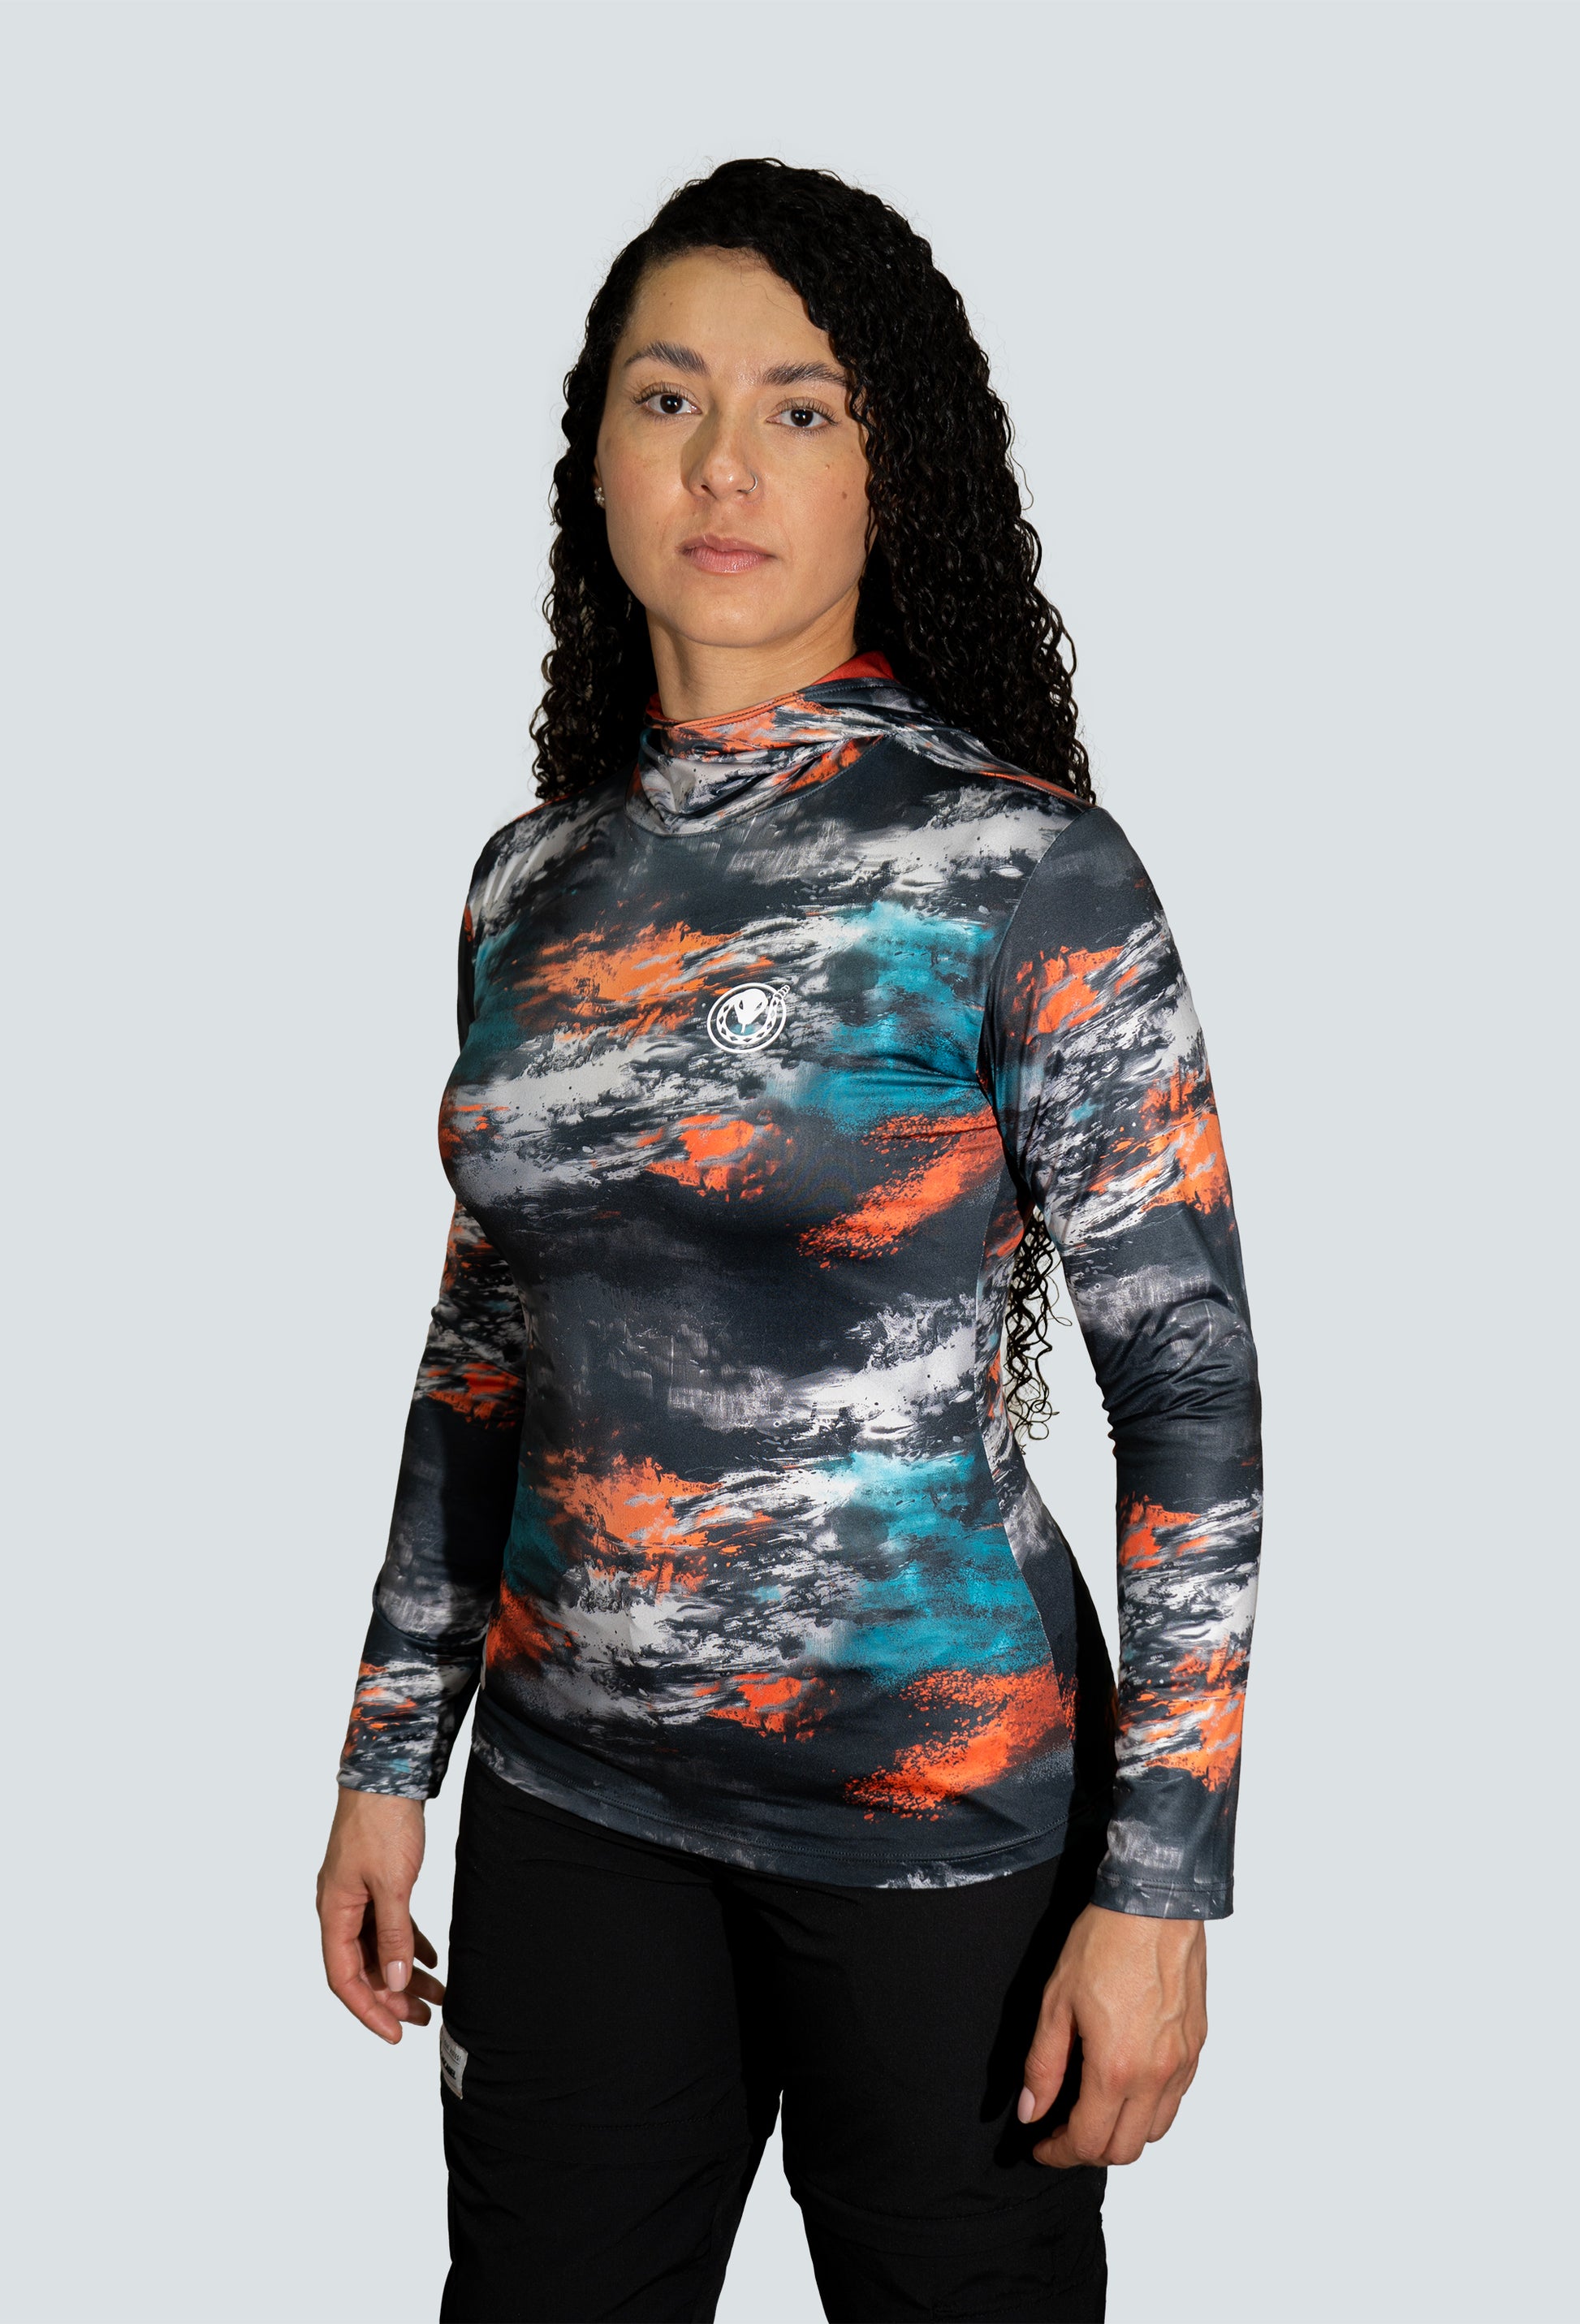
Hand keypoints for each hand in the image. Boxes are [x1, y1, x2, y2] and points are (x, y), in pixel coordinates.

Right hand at [316, 1786, 444, 2044]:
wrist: (388, 1772)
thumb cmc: (382, 1822)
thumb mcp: (392, 1883)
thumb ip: (395, 1933)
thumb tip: (396, 1981)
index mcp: (334, 1911)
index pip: (344, 1977)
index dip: (367, 2010)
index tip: (394, 2034)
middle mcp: (340, 1907)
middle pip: (363, 1967)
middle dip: (392, 1997)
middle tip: (423, 2018)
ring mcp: (357, 1894)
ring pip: (379, 1947)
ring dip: (404, 1973)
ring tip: (436, 1995)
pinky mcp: (375, 1881)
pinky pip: (388, 1925)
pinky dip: (408, 1943)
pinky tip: (431, 1958)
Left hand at [1018, 1903, 1206, 2166]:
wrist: (1155, 1904)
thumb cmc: (1105, 1942)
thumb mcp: (1056, 2002)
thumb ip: (1043, 2065)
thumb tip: (1032, 2110)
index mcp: (1116, 2068)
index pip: (1088, 2142)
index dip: (1058, 2153)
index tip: (1041, 2146)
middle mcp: (1156, 2075)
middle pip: (1125, 2150)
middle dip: (1089, 2151)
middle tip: (1062, 2131)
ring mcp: (1183, 2063)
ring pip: (1155, 2131)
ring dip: (1122, 2134)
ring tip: (1094, 2111)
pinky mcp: (1197, 2046)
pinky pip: (1176, 2099)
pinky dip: (1150, 2108)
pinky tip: (1126, 2084)